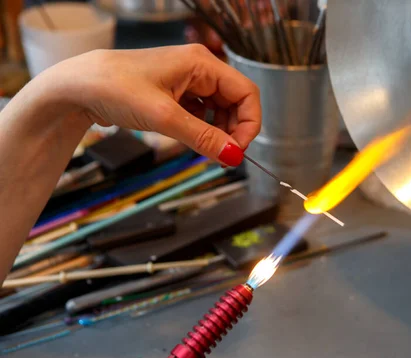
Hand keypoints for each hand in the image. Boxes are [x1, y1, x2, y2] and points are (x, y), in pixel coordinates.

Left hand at [49, 45, 260, 165]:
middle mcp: (198, 69)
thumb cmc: (114, 88)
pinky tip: (193, 142)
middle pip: (235, 103)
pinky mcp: (174, 94)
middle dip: (234, 131)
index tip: (240, 150)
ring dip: (218, 133)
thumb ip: (203, 138)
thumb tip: (235, 156)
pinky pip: (201, 114)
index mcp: (202, 64)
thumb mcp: (164, 117)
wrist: (76, 88)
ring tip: (206, 151)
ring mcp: (187, 81)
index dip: (250, 123)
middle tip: (224, 156)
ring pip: (219, 110)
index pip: (246, 92)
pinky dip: (202, 130)